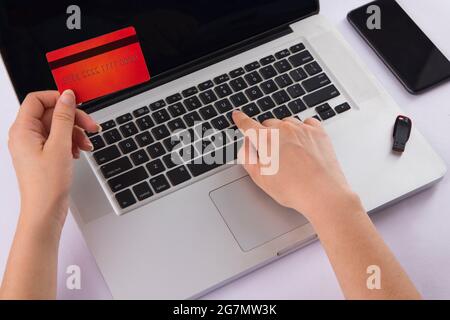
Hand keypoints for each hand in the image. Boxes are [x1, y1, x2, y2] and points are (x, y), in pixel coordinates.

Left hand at [8, 90, 98, 230]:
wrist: (45, 211)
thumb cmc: (46, 185)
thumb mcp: (60, 146)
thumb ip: (64, 118)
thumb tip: (67, 97)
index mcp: (23, 130)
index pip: (37, 100)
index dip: (58, 99)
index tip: (76, 104)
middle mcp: (25, 136)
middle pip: (51, 114)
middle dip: (73, 119)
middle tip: (90, 127)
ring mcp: (34, 146)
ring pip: (57, 128)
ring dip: (75, 133)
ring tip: (86, 145)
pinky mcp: (43, 156)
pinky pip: (58, 140)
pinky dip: (71, 143)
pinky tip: (79, 152)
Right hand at [232, 111, 358, 221]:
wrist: (323, 193)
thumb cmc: (292, 189)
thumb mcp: (259, 177)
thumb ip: (246, 157)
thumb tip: (246, 145)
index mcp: (266, 139)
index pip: (248, 125)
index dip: (241, 120)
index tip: (237, 116)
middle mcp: (284, 129)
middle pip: (269, 125)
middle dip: (266, 135)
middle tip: (271, 155)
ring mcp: (302, 129)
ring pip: (287, 124)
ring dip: (284, 133)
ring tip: (290, 154)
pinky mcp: (319, 132)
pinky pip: (306, 124)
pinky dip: (302, 131)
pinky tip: (302, 145)